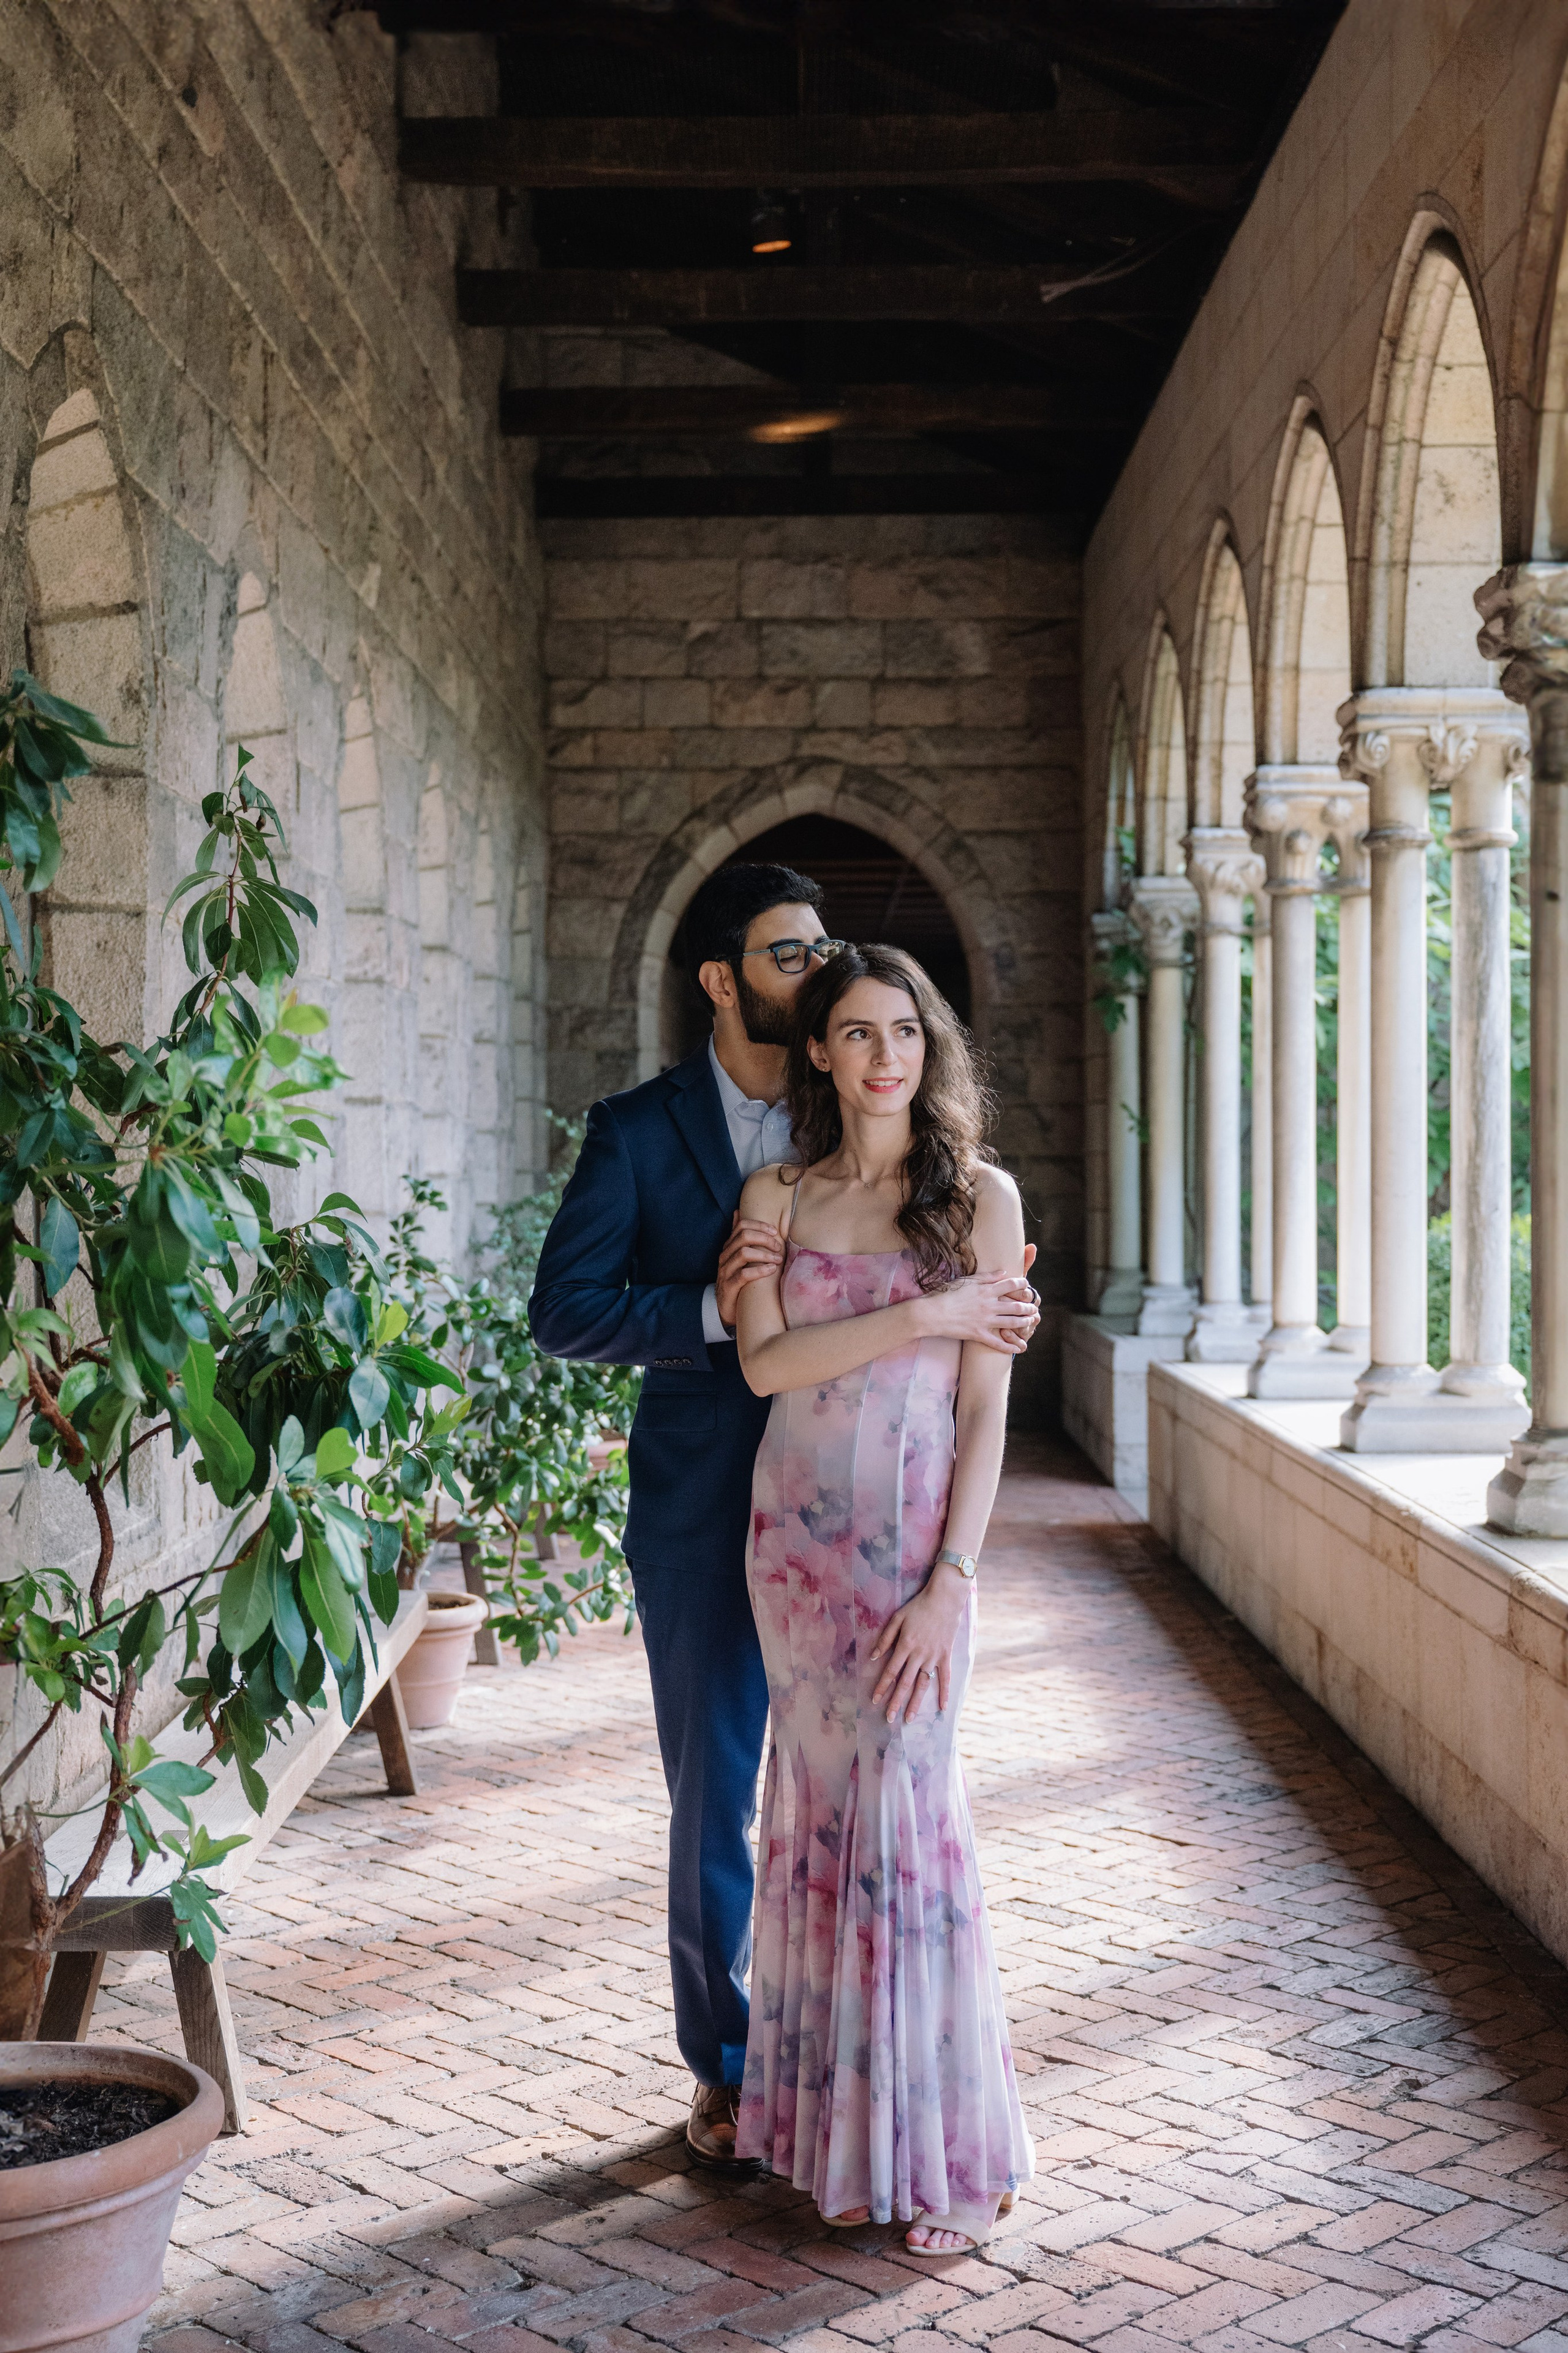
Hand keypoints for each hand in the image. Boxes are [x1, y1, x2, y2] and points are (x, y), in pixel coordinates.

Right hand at [715, 1212, 784, 1328]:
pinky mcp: (729, 1287)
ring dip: (764, 1254)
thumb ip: (739, 1237)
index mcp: (729, 1247)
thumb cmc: (738, 1280)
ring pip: (743, 1253)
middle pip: (743, 1236)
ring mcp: (725, 1271)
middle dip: (764, 1239)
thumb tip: (737, 1212)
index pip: (742, 1225)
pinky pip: (743, 1274)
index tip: (775, 1232)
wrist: (726, 1308)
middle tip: (778, 1247)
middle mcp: (725, 1256)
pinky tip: (772, 1270)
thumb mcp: (739, 1258)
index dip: (760, 1225)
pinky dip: (760, 1270)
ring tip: (778, 1259)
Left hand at [869, 1564, 968, 1720]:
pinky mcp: (946, 1656)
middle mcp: (919, 1655)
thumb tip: (873, 1657)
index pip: (891, 1671)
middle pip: (905, 1683)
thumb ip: (885, 1638)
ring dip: (915, 1703)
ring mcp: (934, 1657)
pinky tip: (942, 1708)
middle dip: (896, 1702)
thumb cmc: (918, 1607)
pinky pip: (945, 1678)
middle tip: (888, 1718)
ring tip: (909, 1719)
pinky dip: (944, 1693)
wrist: (944, 1599)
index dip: (882, 1687)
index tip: (874, 1700)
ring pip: (923, 1684)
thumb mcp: (897, 1618)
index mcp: (905, 1645)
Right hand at [917, 1269, 1036, 1353]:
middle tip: (1034, 1308)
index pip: (1011, 1285)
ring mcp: (985, 1321)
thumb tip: (1003, 1272)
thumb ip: (986, 1277)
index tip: (1028, 1287)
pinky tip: (1019, 1348)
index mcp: (986, 1290)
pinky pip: (998, 1343)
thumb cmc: (946, 1294)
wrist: (931, 1313)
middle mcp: (989, 1306)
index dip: (1023, 1285)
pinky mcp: (979, 1335)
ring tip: (1030, 1322)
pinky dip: (1010, 1347)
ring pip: (1012, 1323)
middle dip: (1029, 1307)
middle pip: (1016, 1306)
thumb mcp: (966, 1280)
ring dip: (1024, 1323)